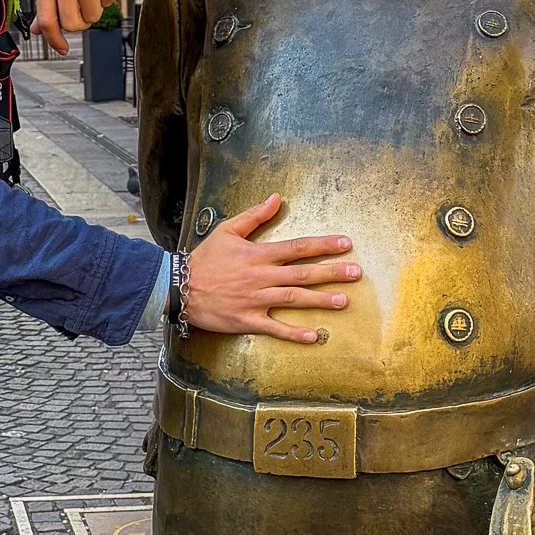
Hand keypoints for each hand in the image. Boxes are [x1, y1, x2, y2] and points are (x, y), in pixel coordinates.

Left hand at [32, 0, 138, 54]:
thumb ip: (47, 0)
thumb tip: (38, 29)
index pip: (46, 18)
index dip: (54, 39)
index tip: (62, 48)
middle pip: (71, 23)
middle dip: (81, 21)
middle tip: (85, 6)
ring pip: (92, 16)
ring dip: (97, 6)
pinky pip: (109, 2)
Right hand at [185, 195, 360, 342]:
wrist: (179, 287)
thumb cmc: (204, 259)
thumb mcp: (227, 230)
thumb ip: (254, 216)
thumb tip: (276, 198)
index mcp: (259, 255)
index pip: (298, 248)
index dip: (323, 245)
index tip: (345, 244)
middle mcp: (262, 277)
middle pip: (303, 274)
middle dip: (331, 273)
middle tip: (356, 273)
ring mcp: (256, 300)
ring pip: (293, 299)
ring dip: (320, 300)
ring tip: (344, 301)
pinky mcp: (248, 320)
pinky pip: (275, 327)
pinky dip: (295, 333)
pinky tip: (314, 336)